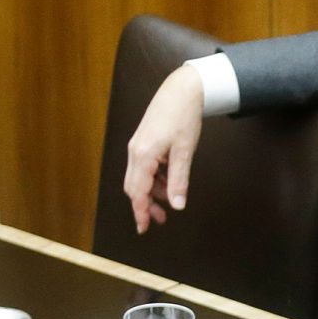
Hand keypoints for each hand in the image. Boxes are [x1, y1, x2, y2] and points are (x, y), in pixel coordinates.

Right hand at [123, 65, 205, 233]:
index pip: (137, 192)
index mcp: (143, 155)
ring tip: (169, 202)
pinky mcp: (143, 142)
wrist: (182, 90)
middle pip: (133, 187)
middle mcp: (135, 151)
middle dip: (145, 205)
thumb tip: (177, 205)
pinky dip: (153, 179)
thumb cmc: (184, 117)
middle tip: (161, 220)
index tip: (143, 228)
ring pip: (138, 178)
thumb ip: (179, 180)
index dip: (140, 212)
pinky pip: (144, 167)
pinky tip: (168, 183)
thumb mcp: (184, 152)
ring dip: (151, 192)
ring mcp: (137, 146)